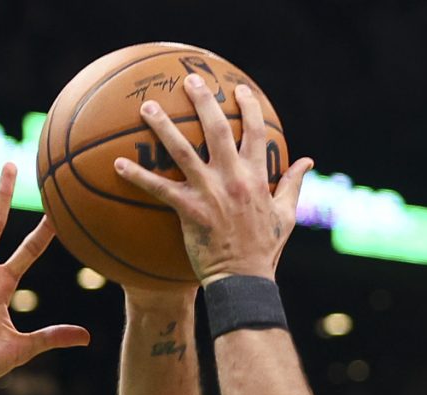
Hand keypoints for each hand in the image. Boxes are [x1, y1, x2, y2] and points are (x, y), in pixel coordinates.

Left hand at [111, 74, 311, 283]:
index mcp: (257, 177)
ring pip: (182, 151)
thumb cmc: (265, 250)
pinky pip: (159, 189)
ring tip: (146, 107)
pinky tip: (118, 164)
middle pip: (217, 129)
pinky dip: (138, 176)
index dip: (248, 107)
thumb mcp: (286, 215)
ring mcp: (210, 193)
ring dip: (163, 126)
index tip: (238, 89)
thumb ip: (294, 184)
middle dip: (203, 101)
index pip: (255, 131)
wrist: (245, 281)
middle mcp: (233, 179)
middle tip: (188, 80)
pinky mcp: (190, 211)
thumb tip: (308, 161)